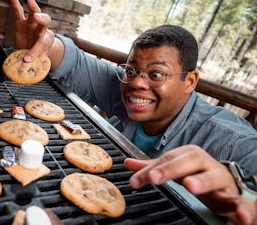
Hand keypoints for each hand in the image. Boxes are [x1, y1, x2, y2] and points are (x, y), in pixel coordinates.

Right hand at [9, 0, 54, 61]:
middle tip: (37, 17)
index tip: (27, 59)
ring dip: (33, 7)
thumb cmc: (37, 55)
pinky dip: (15, 3)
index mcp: (46, 40)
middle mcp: (41, 29)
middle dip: (42, 18)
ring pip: (34, 13)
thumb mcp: (37, 60)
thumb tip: (26, 61)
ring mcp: (31, 24)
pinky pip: (18, 11)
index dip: (35, 51)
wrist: (33, 51)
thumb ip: (33, 60)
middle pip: (45, 22)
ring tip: (30, 1)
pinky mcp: (21, 22)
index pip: (42, 43)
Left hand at [123, 145, 255, 224]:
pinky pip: (240, 202)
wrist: (227, 185)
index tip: (135, 181)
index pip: (165, 161)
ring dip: (201, 181)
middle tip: (155, 177)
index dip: (149, 170)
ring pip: (212, 177)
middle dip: (170, 169)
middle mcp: (204, 164)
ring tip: (190, 185)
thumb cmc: (197, 174)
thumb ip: (153, 167)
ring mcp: (220, 179)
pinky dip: (242, 208)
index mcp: (188, 156)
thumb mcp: (175, 169)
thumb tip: (128, 163)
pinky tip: (239, 215)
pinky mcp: (234, 196)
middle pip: (187, 163)